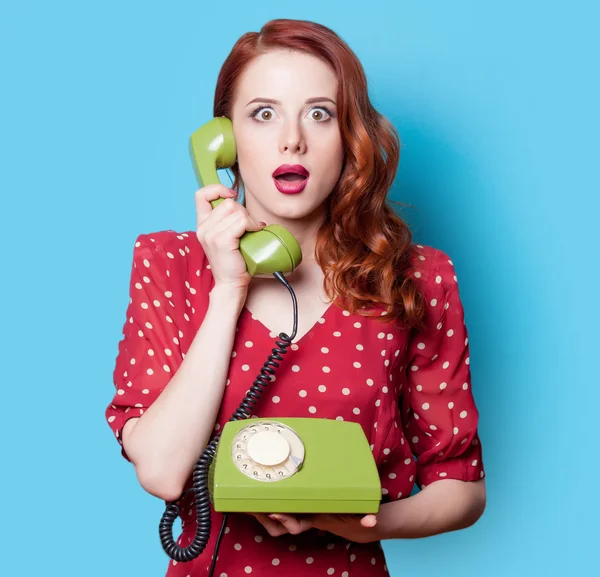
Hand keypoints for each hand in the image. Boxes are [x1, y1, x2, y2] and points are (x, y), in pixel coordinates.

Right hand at [195, 184, 265, 290]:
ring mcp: (211, 234)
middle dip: (243, 211)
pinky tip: (256, 232)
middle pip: (228, 203)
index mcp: (202, 225)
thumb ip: (227, 221)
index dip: (218, 189)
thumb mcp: (226, 237)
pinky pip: (243, 221)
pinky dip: (253, 225)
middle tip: (248, 227)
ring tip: (252, 231)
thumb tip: (241, 203)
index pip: (202, 195)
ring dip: (250, 219)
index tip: (231, 196)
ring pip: (237, 211)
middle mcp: (203, 228)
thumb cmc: (234, 261)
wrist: (231, 284)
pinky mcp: (222, 240)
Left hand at [250, 512, 377, 542]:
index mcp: (315, 519)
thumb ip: (365, 518)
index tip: (275, 513)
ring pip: (273, 523)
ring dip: (260, 514)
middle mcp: (304, 518)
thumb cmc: (353, 516)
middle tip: (252, 507)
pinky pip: (278, 510)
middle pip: (278, 528)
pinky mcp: (297, 506)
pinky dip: (266, 505)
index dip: (285, 520)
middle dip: (264, 519)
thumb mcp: (359, 515)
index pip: (297, 525)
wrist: (355, 523)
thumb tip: (371, 522)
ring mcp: (299, 514)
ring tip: (247, 503)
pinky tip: (255, 496)